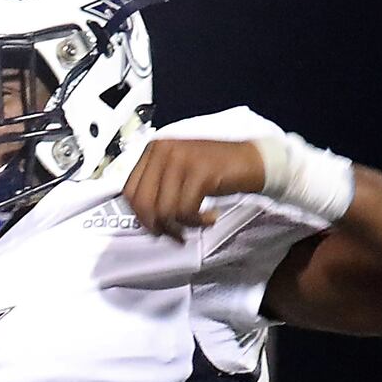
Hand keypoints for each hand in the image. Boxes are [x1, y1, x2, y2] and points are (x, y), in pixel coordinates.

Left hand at [119, 134, 265, 238]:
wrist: (251, 160)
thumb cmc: (215, 168)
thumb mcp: (179, 170)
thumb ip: (158, 186)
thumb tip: (143, 217)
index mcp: (155, 148)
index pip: (130, 190)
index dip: (141, 216)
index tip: (156, 226)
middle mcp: (164, 150)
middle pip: (143, 203)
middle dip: (158, 225)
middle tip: (176, 232)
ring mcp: (181, 160)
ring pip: (164, 210)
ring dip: (181, 226)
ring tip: (197, 223)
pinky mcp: (200, 172)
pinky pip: (186, 211)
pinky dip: (197, 222)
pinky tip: (209, 217)